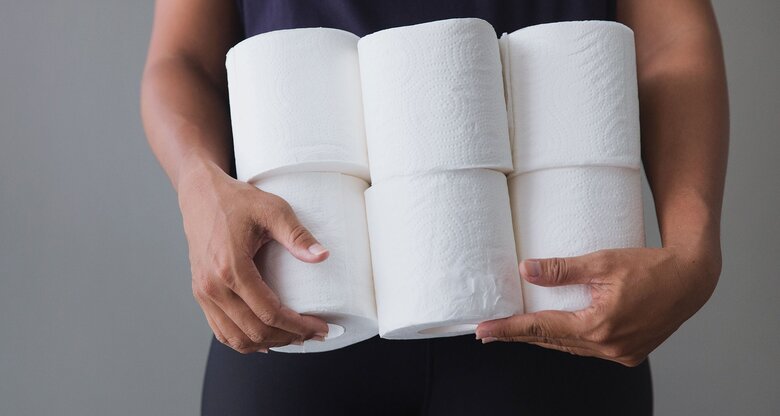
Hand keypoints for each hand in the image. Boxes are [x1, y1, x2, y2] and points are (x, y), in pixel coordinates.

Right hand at [178, 157, 329, 352]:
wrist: (200, 194)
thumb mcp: (273, 210)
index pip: (269, 313)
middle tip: (312, 335)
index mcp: (230, 268)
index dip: (299, 326)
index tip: (320, 328)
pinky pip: (221, 330)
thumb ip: (297, 235)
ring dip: (267, 343)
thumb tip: (322, 256)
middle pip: (254, 331)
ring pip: (235, 338)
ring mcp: (203, 292)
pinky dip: (244, 340)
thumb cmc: (236, 201)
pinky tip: (264, 338)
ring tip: (293, 338)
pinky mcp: (201, 293)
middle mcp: (212, 286)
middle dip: (288, 338)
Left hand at [476, 246, 720, 365]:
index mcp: (598, 326)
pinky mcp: (629, 354)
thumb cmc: (649, 266)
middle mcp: (608, 347)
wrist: (691, 279)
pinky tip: (556, 331)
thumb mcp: (602, 262)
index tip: (482, 332)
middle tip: (490, 331)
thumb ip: (562, 269)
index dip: (509, 329)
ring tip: (517, 330)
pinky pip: (588, 349)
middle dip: (520, 336)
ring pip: (570, 348)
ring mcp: (620, 354)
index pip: (541, 329)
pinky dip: (569, 340)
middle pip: (552, 342)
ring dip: (544, 339)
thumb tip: (526, 270)